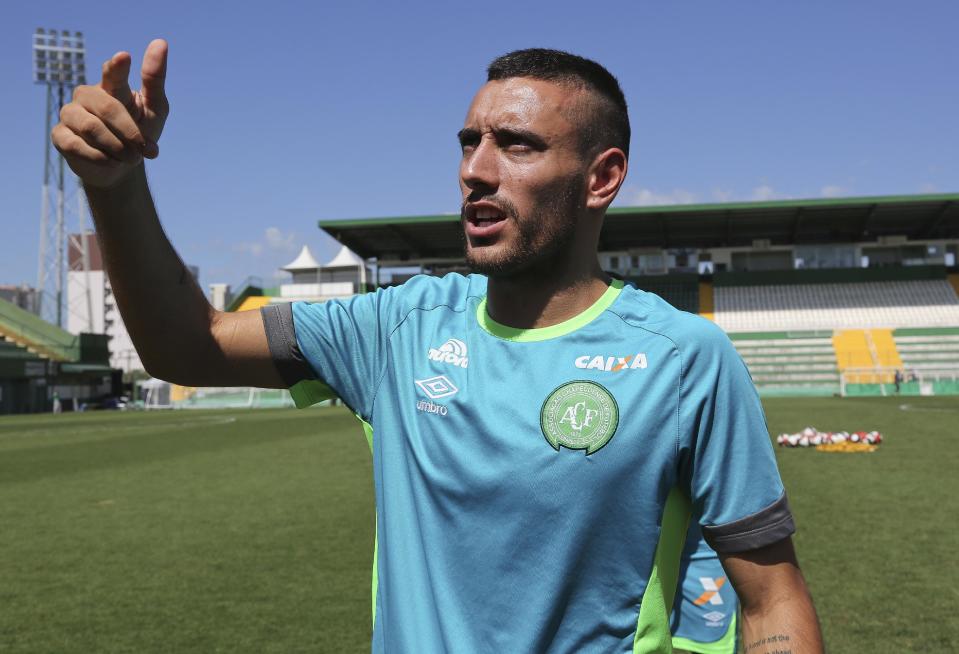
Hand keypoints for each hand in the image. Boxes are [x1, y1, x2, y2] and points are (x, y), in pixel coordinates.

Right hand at [52, 39, 168, 188]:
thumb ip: (154, 79)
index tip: (124, 57)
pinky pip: (77, 146)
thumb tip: (160, 42)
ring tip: (130, 158)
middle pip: (108, 108)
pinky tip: (111, 161)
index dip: (117, 67)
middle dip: (130, 133)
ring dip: (117, 148)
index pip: (112, 72)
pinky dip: (101, 158)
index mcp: (111, 86)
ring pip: (92, 128)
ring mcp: (70, 113)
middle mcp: (87, 95)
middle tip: (145, 151)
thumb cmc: (140, 133)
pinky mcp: (60, 135)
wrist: (122, 167)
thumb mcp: (155, 109)